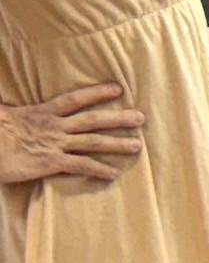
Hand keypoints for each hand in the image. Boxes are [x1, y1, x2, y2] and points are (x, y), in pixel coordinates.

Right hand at [0, 84, 142, 187]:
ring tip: (137, 146)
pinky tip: (113, 174)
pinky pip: (80, 165)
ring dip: (117, 144)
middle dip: (118, 118)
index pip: (75, 99)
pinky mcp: (51, 162)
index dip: (97, 93)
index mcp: (43, 112)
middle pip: (92, 119)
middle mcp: (54, 126)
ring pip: (93, 142)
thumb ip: (18, 109)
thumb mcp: (6, 114)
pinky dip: (98, 169)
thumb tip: (6, 95)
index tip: (117, 88)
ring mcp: (54, 144)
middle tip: (141, 117)